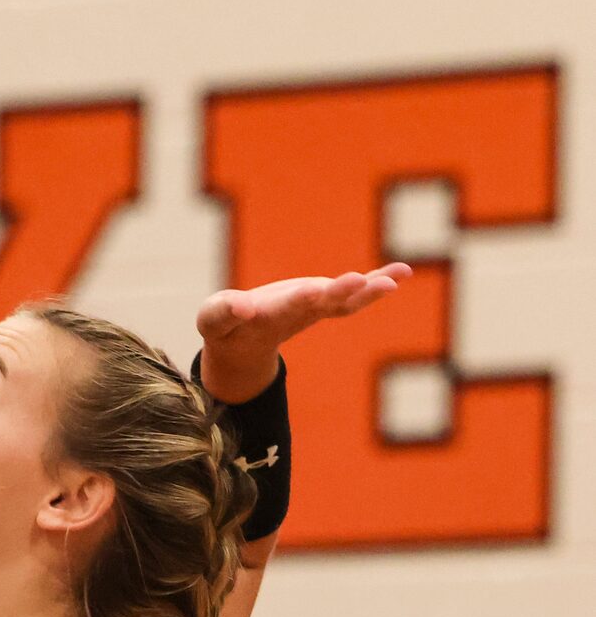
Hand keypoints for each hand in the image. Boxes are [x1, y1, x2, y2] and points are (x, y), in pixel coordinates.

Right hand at [195, 261, 413, 402]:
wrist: (244, 345)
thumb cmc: (225, 328)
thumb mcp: (212, 320)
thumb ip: (224, 312)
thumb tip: (245, 307)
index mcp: (268, 319)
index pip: (284, 309)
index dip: (298, 300)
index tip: (312, 290)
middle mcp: (297, 315)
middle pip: (321, 304)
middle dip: (340, 291)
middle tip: (359, 279)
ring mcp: (315, 309)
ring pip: (345, 302)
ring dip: (370, 291)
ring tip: (393, 280)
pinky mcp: (324, 300)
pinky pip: (355, 293)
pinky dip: (378, 281)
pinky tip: (403, 271)